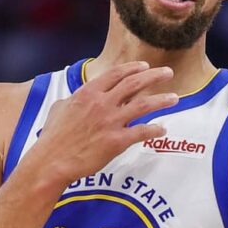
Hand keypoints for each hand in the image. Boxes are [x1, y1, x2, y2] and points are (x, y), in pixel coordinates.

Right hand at [32, 61, 176, 183]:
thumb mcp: (58, 109)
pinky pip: (142, 132)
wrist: (52, 161)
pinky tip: (163, 129)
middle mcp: (102, 103)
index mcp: (88, 93)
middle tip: (169, 73)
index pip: (116, 73)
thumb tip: (72, 99)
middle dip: (154, 76)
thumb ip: (71, 100)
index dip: (133, 68)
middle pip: (135, 83)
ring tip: (175, 98)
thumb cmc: (52, 138)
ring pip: (144, 105)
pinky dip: (155, 130)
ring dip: (162, 100)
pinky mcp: (117, 141)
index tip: (145, 66)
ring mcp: (111, 121)